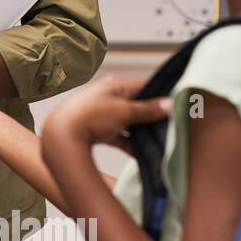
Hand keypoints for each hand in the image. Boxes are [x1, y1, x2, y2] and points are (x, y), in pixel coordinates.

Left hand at [42, 75, 171, 153]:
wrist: (61, 137)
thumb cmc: (90, 116)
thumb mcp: (124, 111)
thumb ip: (147, 109)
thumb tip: (170, 103)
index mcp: (116, 85)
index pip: (146, 87)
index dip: (163, 96)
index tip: (179, 106)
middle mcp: (110, 97)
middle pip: (139, 106)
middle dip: (154, 117)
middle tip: (173, 126)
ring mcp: (104, 114)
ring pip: (130, 123)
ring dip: (143, 132)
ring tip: (162, 141)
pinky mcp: (99, 131)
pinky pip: (120, 136)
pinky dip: (130, 143)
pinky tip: (143, 154)